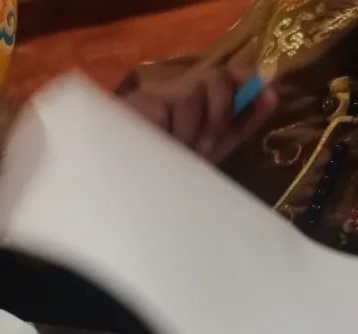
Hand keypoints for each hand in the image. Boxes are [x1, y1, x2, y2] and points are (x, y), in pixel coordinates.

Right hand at [121, 65, 276, 163]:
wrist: (132, 186)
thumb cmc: (170, 171)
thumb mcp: (213, 149)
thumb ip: (240, 125)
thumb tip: (271, 94)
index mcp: (199, 102)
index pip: (230, 75)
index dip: (249, 81)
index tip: (266, 95)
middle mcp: (180, 92)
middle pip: (217, 75)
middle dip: (223, 109)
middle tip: (209, 144)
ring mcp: (160, 94)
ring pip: (197, 89)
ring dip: (198, 125)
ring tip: (183, 148)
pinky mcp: (144, 99)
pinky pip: (178, 102)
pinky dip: (180, 128)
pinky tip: (166, 144)